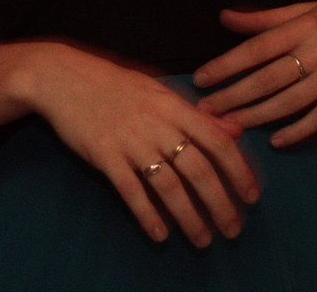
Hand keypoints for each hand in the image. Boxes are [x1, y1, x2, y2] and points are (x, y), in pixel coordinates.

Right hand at [24, 45, 259, 245]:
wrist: (65, 78)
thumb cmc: (117, 85)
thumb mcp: (160, 92)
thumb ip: (197, 114)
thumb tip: (235, 131)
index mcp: (175, 106)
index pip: (217, 142)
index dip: (238, 171)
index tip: (251, 197)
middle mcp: (158, 124)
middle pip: (198, 169)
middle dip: (220, 203)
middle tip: (233, 229)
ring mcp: (130, 141)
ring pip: (168, 186)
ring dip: (189, 217)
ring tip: (202, 239)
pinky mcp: (105, 155)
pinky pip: (131, 191)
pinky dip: (147, 215)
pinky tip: (160, 234)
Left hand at [193, 0, 316, 147]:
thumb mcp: (307, 9)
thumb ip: (265, 18)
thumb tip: (224, 16)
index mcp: (304, 25)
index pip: (257, 48)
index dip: (227, 65)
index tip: (201, 78)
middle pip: (268, 79)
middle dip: (233, 96)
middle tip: (206, 110)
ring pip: (290, 102)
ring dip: (257, 116)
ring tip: (230, 125)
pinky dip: (298, 131)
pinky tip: (275, 141)